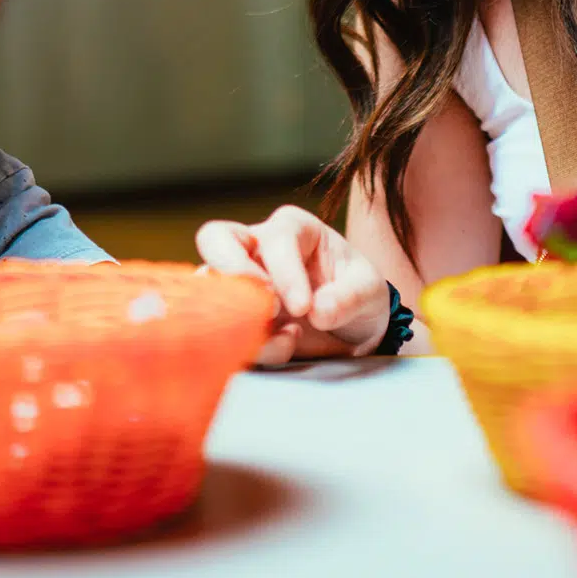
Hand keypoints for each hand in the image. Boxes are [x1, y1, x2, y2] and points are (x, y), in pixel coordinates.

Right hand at [195, 205, 390, 365]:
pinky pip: (219, 328)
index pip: (275, 239)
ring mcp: (239, 282)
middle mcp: (256, 249)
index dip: (285, 271)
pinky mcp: (234, 316)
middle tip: (263, 306)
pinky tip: (284, 348)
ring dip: (236, 316)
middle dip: (229, 269)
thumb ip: (349, 296)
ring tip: (285, 338)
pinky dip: (245, 343)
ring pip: (208, 287)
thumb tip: (319, 310)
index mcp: (292, 229)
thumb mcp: (369, 290)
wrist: (352, 330)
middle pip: (215, 239)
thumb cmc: (357, 294)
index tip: (302, 307)